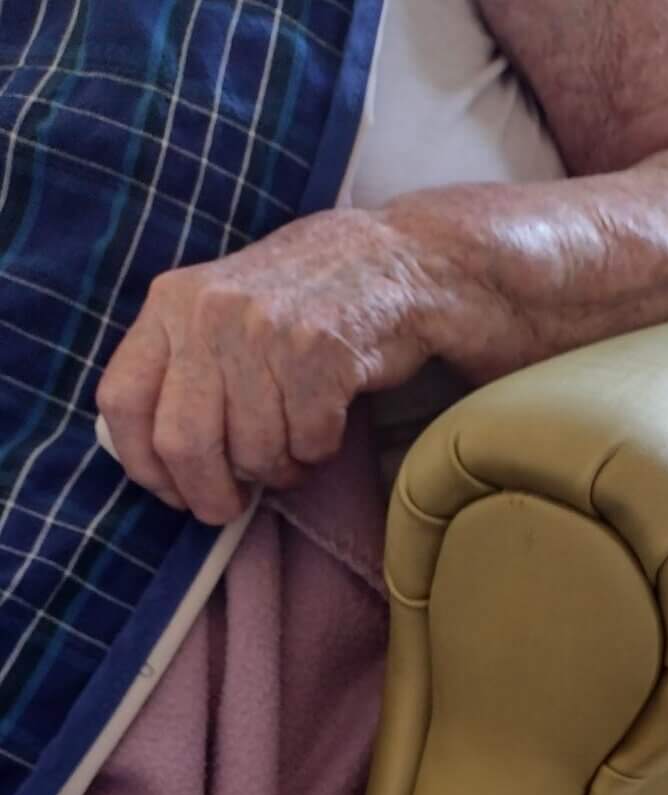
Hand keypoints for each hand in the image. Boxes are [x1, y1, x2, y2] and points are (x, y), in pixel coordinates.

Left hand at [96, 208, 434, 524]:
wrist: (391, 261)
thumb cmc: (300, 303)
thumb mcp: (218, 313)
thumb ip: (182, 369)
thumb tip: (161, 461)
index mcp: (170, 305)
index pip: (122, 400)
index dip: (143, 464)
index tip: (172, 490)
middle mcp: (208, 314)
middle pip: (182, 442)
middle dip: (209, 494)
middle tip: (230, 506)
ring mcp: (264, 332)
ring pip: (253, 452)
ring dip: (278, 470)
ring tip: (294, 445)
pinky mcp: (320, 354)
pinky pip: (306, 444)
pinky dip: (318, 452)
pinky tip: (325, 425)